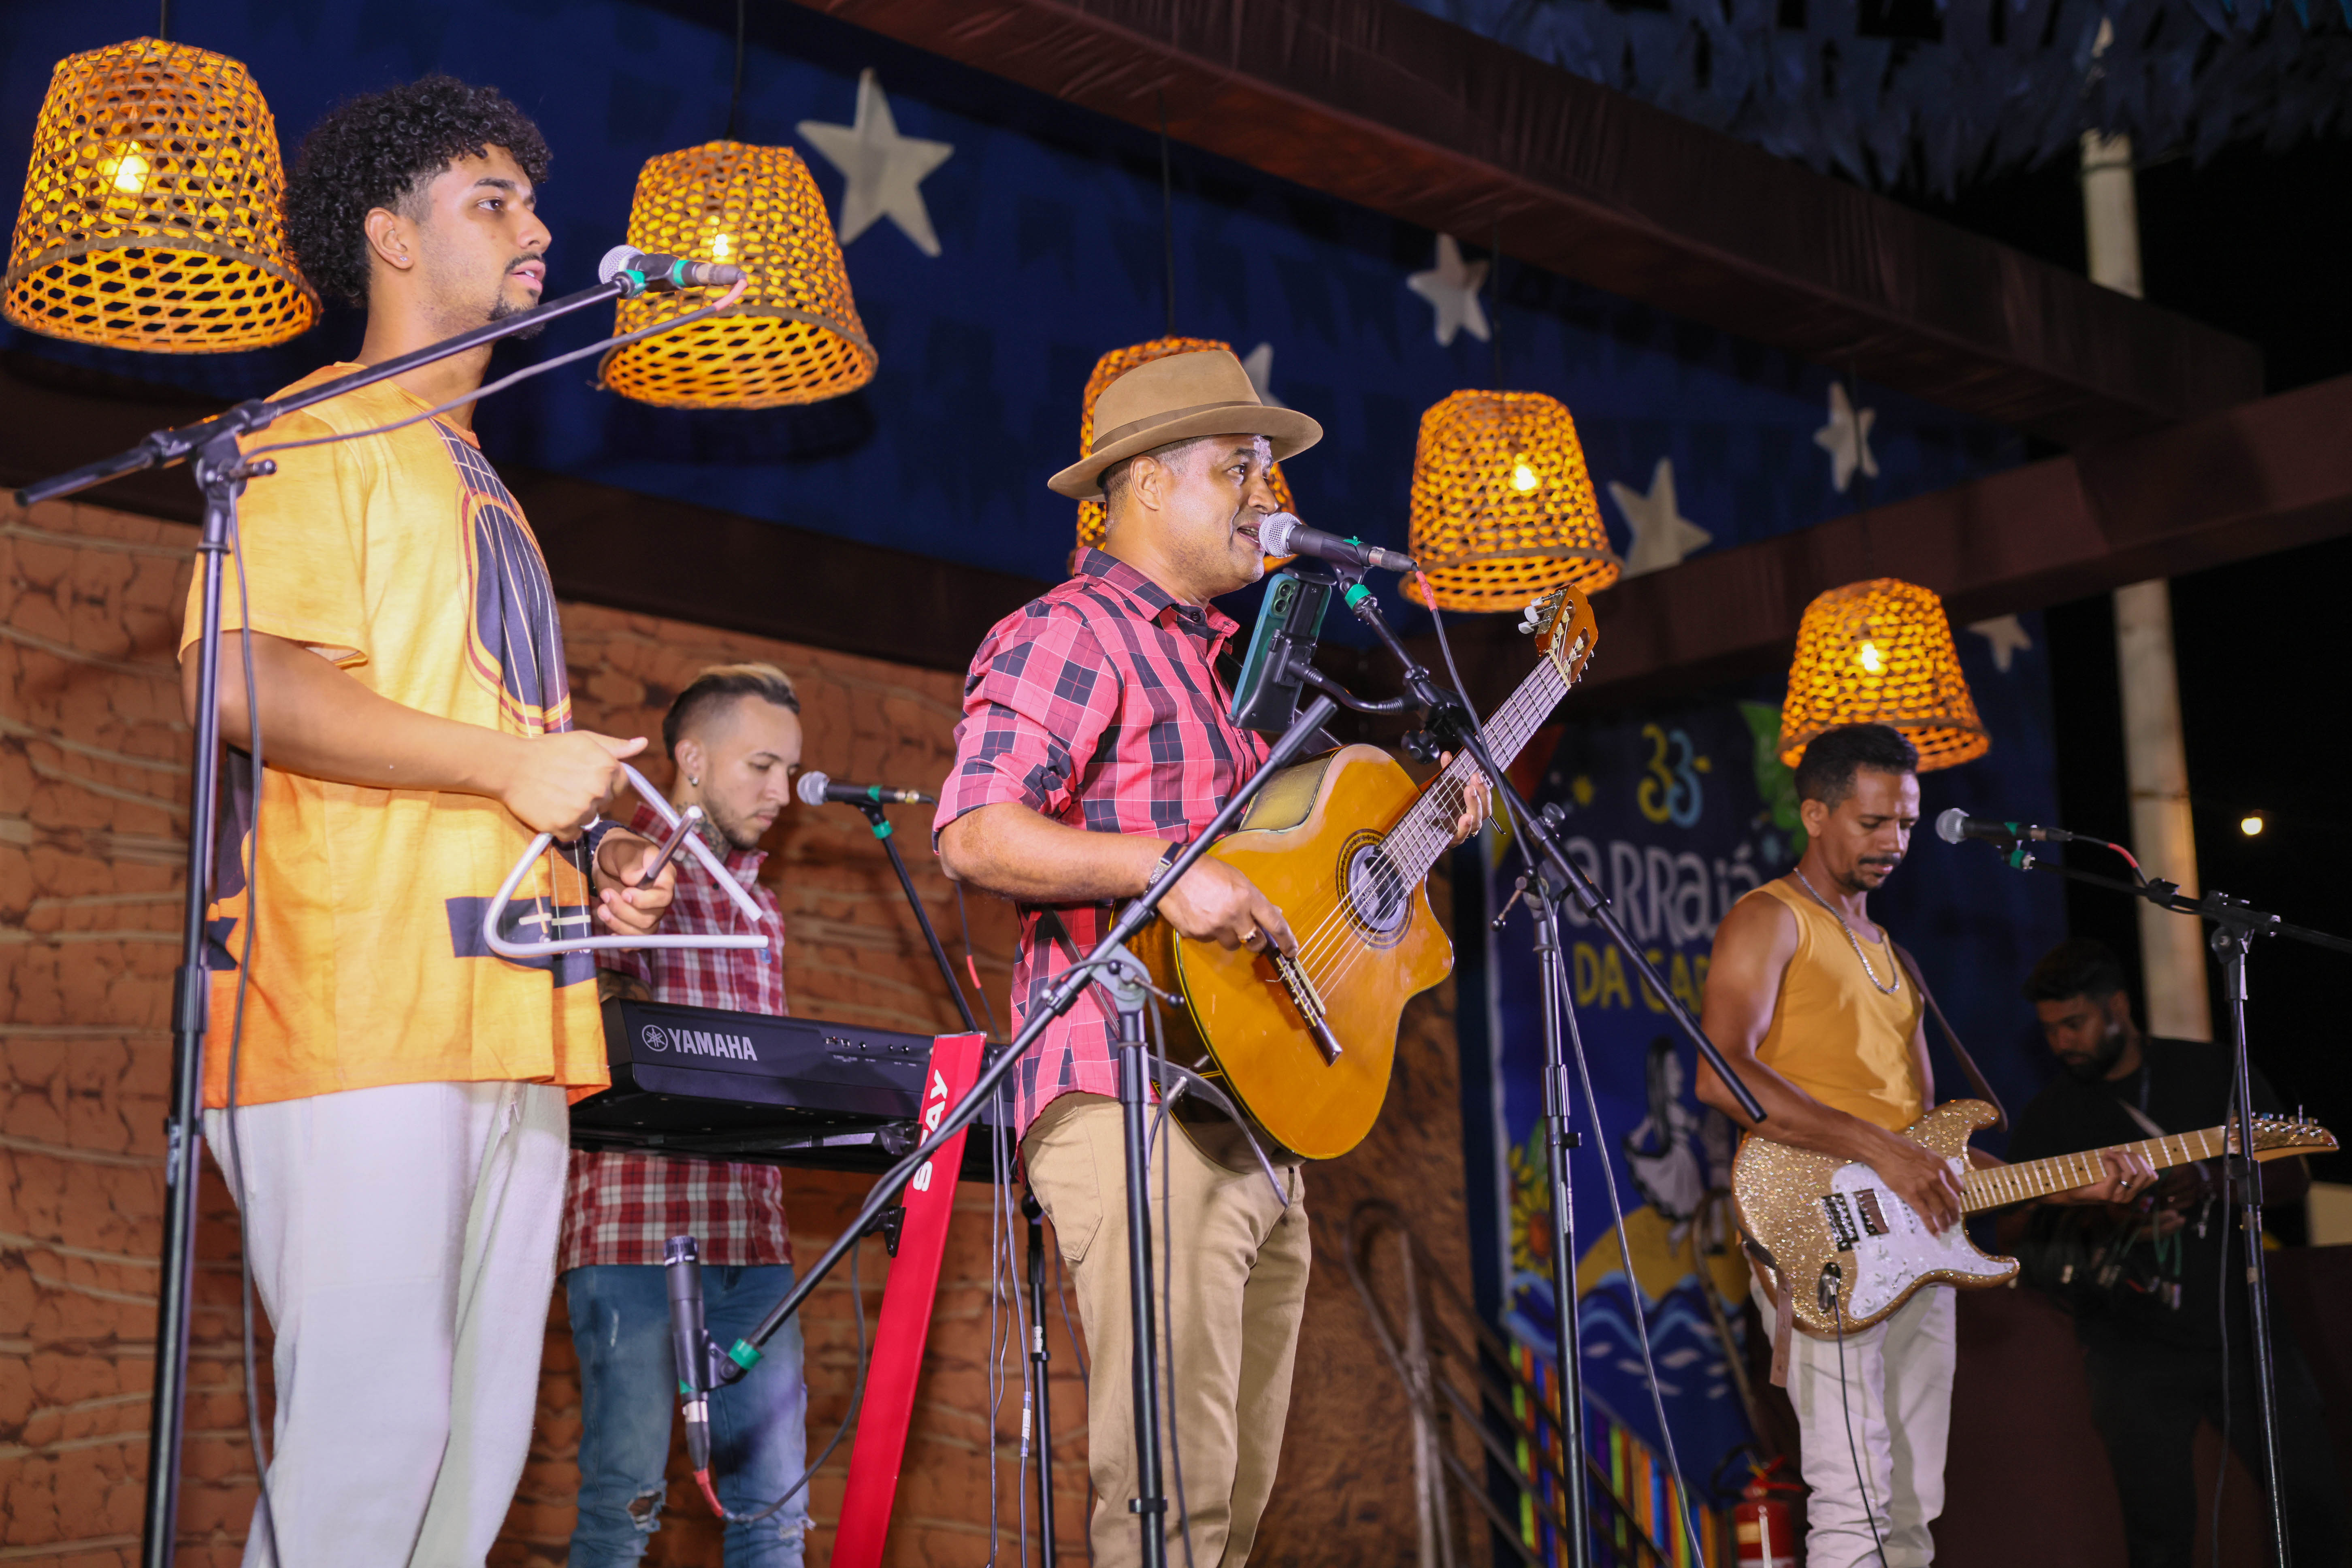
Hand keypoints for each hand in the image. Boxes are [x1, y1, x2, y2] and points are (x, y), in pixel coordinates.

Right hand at [496, 731, 643, 835]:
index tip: (587, 778)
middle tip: (567, 785)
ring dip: (577, 813)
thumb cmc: (548, 750)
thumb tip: (642, 744)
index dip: (606, 783)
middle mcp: (598, 789)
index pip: (622, 785)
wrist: (511, 766)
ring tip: (557, 796)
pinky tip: (551, 810)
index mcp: (607, 767)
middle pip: (606, 803)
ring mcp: (581, 809)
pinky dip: (563, 827)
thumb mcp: (584, 740)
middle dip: (591, 797)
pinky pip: (573, 834)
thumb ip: (615, 746)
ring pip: (590, 820)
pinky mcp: (563, 825)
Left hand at [592, 828, 677, 935]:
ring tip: (601, 909)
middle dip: (624, 911)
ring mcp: (648, 912)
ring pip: (641, 932)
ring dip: (619, 924)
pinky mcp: (635, 923)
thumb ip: (630, 862)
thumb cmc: (619, 850)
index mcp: (664, 878)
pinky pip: (634, 940)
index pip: (664, 897)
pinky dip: (621, 939)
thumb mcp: (623, 849)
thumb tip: (633, 879)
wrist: (608, 859)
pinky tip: (609, 932)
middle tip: (605, 895)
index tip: (625, 893)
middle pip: (650, 918)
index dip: (645, 901)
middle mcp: (659, 899)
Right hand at [1157, 856, 1295, 956]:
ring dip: (1230, 936)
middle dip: (1256, 942)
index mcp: (1247, 896)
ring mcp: (1215, 926)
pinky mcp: (1198, 934)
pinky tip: (1201, 916)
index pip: (1275, 923)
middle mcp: (1234, 914)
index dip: (1286, 940)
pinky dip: (1209, 932)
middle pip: (1255, 942)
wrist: (1169, 872)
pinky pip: (1210, 941)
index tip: (1292, 951)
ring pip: (1232, 945)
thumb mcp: (1236, 878)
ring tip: (1217, 917)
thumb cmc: (1205, 870)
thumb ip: (1255, 898)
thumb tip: (1274, 912)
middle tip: (1250, 934)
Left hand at [1438, 752, 1491, 844]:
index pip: (1485, 799)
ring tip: (1469, 791)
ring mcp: (1464, 832)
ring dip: (1474, 805)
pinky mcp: (1453, 840)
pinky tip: (1465, 818)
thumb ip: (1447, 773)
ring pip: (1476, 822)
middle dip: (1481, 793)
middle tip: (1474, 779)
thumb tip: (1446, 755)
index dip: (1484, 788)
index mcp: (1475, 808)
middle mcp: (1473, 821)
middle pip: (1484, 810)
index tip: (1477, 774)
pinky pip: (1462, 835)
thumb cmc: (1441, 808)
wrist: (1426, 830)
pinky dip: (1464, 826)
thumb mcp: (1444, 789)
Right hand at [1867, 1130, 1965, 1233]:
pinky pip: (1925, 1214)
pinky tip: (1935, 1233)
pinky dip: (1931, 1226)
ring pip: (1941, 1211)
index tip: (1955, 1205)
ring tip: (1945, 1229)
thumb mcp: (1927, 1155)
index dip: (1958, 1199)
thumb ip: (1937, 1168)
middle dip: (1955, 1215)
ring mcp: (1925, 1187)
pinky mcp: (1912, 1195)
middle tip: (1954, 1222)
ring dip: (1945, 1223)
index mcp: (1942, 1167)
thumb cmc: (1902, 1150)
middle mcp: (1937, 1178)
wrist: (1884, 1150)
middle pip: (1952, 1202)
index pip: (1958, 1188)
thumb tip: (1941, 1181)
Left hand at [2062, 1147, 2161, 1206]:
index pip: (2152, 1176)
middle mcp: (2128, 1196)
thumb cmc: (2092, 1176)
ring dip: (2121, 1158)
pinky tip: (2103, 1158)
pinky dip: (2110, 1162)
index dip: (2142, 1160)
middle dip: (2133, 1157)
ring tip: (2110, 1153)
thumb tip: (2136, 1154)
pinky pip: (2115, 1174)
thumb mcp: (2113, 1170)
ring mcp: (2118, 1197)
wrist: (2071, 1189)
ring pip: (2132, 1172)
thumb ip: (2125, 1165)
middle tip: (2117, 1152)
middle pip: (2144, 1172)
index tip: (2127, 1154)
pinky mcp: (2105, 1194)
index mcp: (2133, 1191)